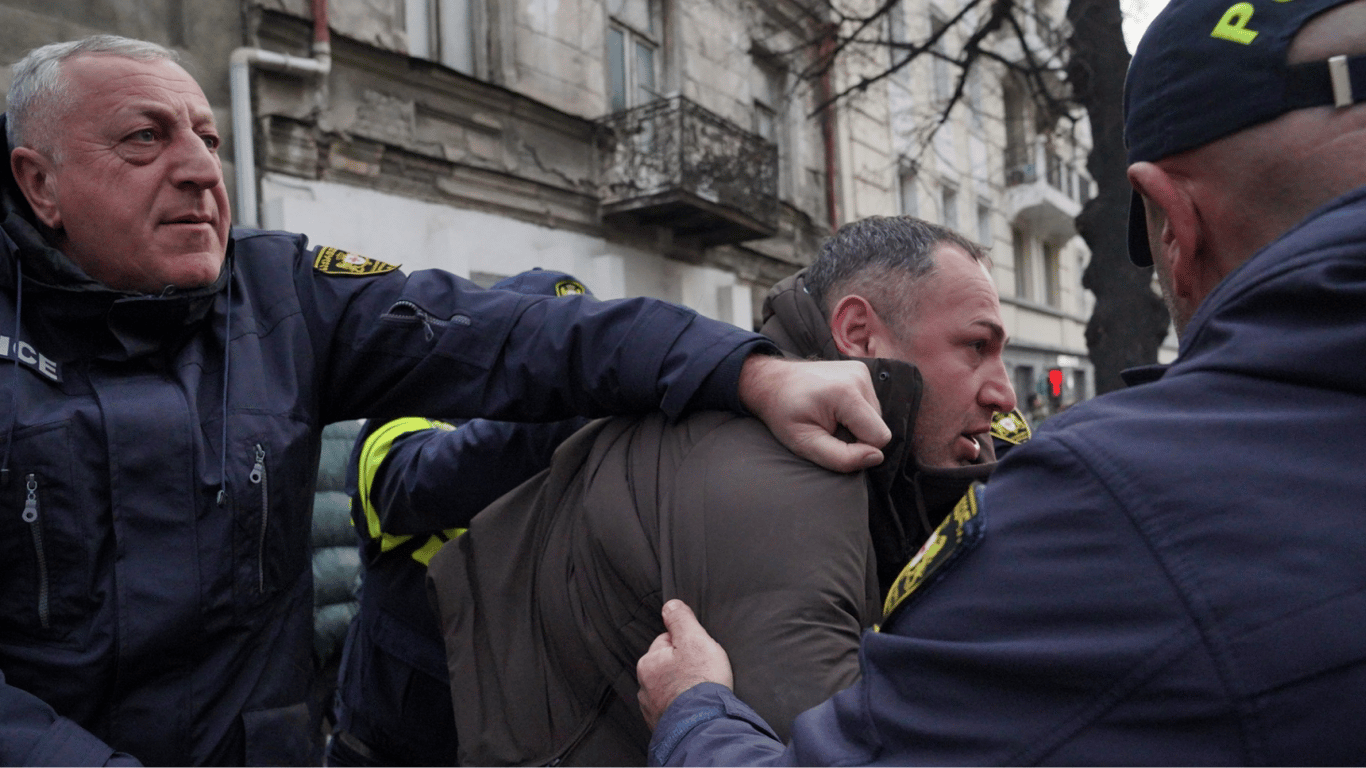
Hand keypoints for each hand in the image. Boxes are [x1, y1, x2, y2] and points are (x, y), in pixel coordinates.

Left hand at [637, 600, 733, 730]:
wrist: (705, 725)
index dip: (687, 644)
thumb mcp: (695, 639)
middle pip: (667, 666)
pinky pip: (674, 708)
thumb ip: (681, 619)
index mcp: (648, 662)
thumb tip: (669, 605)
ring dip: (683, 688)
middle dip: (683, 667)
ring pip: (670, 688)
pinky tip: (697, 707)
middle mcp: (644, 686)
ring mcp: (652, 708)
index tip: (700, 654)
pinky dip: (684, 707)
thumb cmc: (701, 681)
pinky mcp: (663, 725)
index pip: (666, 642)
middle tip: (703, 673)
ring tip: (702, 692)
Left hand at [738, 355, 889, 472]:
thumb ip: (841, 457)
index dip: (858, 449)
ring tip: (827, 416)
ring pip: (875, 416)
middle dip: (856, 435)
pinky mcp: (860, 370)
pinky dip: (854, 412)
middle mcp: (859, 376)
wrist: (771, 382)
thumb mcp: (804, 443)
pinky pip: (870, 404)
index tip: (832, 442)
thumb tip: (876, 457)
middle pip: (878, 426)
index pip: (879, 437)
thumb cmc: (783, 413)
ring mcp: (861, 370)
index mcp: (846, 393)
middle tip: (826, 428)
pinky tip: (833, 407)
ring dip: (854, 424)